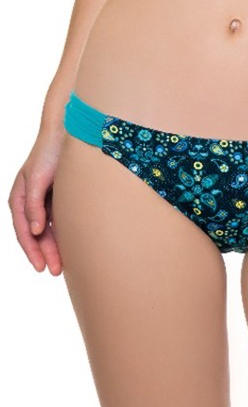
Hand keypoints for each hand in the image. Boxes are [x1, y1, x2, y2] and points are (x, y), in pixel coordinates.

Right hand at [8, 129, 63, 275]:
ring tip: (62, 266)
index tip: (41, 266)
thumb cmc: (50, 153)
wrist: (68, 134)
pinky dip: (61, 235)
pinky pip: (58, 222)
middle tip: (55, 271)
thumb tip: (36, 230)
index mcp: (19, 197)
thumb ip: (34, 204)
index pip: (24, 230)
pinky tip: (70, 246)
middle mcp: (29, 201)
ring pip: (47, 231)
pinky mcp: (57, 198)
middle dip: (45, 253)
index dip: (31, 250)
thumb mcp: (38, 178)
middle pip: (36, 234)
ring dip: (53, 248)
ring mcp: (43, 201)